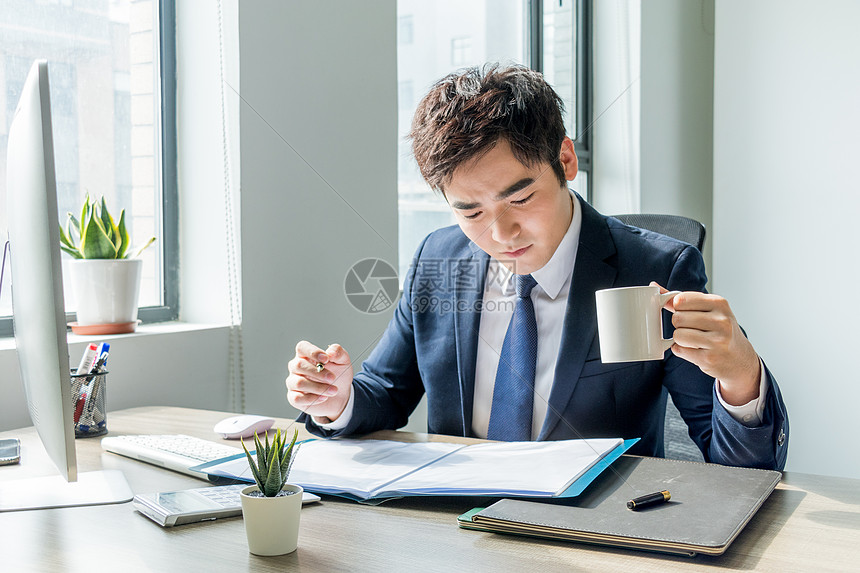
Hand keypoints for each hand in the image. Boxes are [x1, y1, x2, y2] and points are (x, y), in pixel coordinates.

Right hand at [286, 341, 353, 422]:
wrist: (341, 396)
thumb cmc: (339, 375)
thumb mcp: (343, 362)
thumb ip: (338, 352)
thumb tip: (330, 352)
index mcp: (306, 355)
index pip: (302, 347)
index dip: (313, 352)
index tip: (326, 359)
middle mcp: (296, 367)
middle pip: (298, 365)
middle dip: (318, 373)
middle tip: (332, 378)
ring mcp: (293, 382)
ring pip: (299, 383)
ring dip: (318, 387)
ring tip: (334, 390)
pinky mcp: (294, 398)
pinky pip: (296, 398)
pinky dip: (312, 399)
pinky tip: (324, 398)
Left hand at [652, 282, 761, 405]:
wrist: (739, 358)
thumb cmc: (719, 330)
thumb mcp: (706, 309)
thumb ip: (680, 299)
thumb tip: (654, 287)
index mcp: (719, 303)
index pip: (681, 299)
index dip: (678, 308)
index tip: (689, 313)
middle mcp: (721, 321)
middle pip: (677, 318)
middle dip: (680, 325)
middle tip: (694, 329)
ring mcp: (717, 341)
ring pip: (677, 335)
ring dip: (680, 339)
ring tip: (695, 340)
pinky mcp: (709, 359)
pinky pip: (679, 350)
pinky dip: (682, 350)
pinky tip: (697, 350)